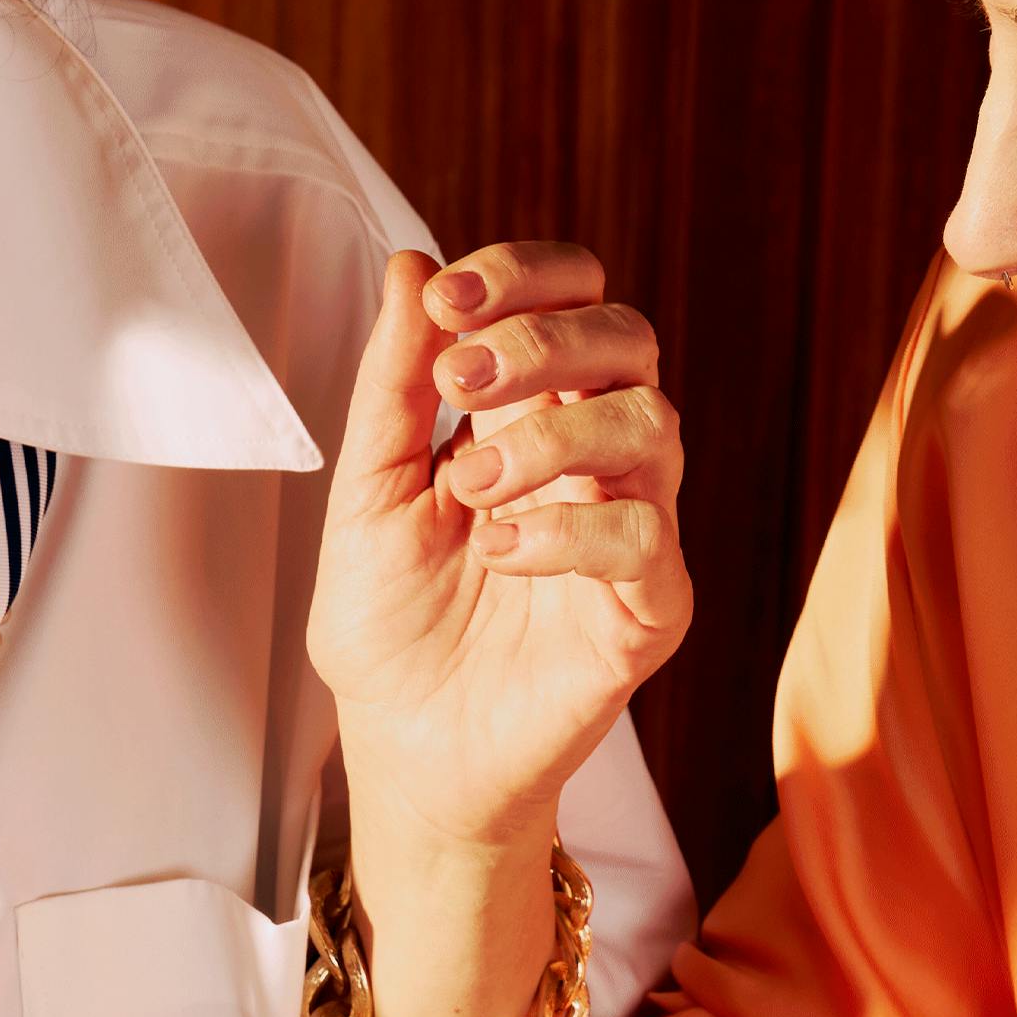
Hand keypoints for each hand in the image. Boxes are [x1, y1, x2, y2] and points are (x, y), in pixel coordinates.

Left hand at [310, 242, 691, 856]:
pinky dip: (569, 529)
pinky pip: (645, 537)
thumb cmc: (390, 628)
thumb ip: (390, 389)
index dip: (522, 278)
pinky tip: (500, 552)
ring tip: (470, 489)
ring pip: (651, 424)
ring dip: (552, 433)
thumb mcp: (365, 494)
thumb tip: (411, 265)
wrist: (404, 752)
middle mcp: (593, 457)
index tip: (447, 300)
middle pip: (627, 338)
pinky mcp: (649, 607)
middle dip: (544, 337)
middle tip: (461, 376)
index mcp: (529, 412)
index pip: (570, 298)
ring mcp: (631, 528)